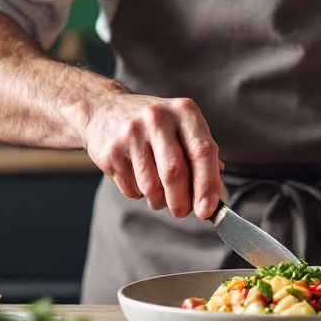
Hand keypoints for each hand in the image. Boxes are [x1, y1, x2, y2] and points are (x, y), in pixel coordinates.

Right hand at [82, 92, 223, 219]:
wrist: (104, 109)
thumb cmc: (153, 125)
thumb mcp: (182, 128)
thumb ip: (201, 157)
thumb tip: (215, 195)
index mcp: (184, 111)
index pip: (202, 151)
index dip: (208, 184)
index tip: (207, 210)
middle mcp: (158, 118)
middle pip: (175, 173)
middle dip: (181, 202)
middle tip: (182, 211)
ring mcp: (132, 133)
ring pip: (151, 187)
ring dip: (158, 200)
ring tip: (157, 189)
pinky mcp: (111, 151)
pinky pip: (131, 189)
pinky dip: (138, 194)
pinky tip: (136, 177)